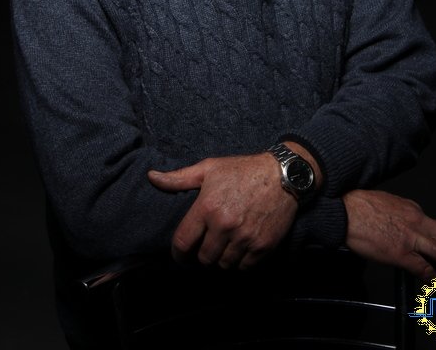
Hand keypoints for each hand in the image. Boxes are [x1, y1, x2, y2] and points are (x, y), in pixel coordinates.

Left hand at [148, 154, 297, 269]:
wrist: (283, 175)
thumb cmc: (242, 170)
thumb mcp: (209, 168)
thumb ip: (179, 178)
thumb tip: (151, 177)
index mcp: (207, 207)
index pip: (183, 243)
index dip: (178, 254)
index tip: (180, 255)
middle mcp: (224, 225)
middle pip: (204, 258)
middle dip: (202, 254)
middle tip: (207, 245)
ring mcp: (245, 238)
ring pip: (223, 265)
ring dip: (222, 259)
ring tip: (224, 246)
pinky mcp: (263, 246)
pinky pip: (244, 267)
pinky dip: (241, 262)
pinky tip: (240, 249)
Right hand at [343, 189, 435, 280]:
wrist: (344, 211)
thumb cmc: (359, 205)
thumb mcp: (387, 202)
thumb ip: (401, 214)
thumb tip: (406, 226)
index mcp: (412, 209)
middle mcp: (417, 221)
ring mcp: (411, 238)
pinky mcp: (400, 253)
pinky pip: (425, 269)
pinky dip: (434, 280)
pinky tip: (434, 286)